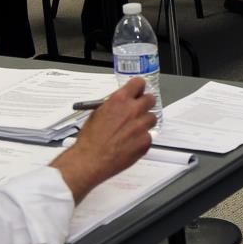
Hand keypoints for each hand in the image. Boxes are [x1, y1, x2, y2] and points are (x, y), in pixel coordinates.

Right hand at [51, 79, 155, 200]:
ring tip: (132, 131)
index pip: (138, 83)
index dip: (138, 88)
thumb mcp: (98, 113)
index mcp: (119, 100)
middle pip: (151, 99)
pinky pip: (149, 136)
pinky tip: (130, 143)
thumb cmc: (90, 139)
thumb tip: (122, 104)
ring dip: (144, 122)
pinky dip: (141, 139)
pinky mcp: (146, 141)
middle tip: (139, 110)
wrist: (91, 160)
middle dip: (145, 104)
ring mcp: (141, 126)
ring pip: (152, 118)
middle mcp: (133, 111)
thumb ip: (114, 106)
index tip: (138, 91)